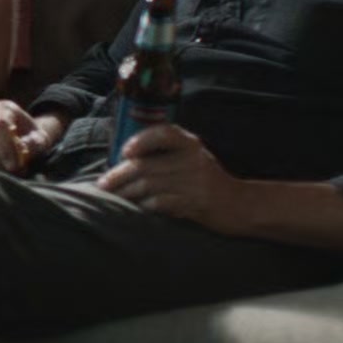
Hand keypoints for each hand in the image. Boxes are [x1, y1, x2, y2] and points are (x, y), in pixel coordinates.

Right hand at [0, 100, 62, 173]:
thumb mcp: (39, 139)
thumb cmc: (29, 137)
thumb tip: (23, 150)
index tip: (16, 167)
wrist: (17, 134)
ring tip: (6, 170)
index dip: (6, 149)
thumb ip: (34, 143)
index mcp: (3, 107)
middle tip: (14, 173)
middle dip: (1, 163)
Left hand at [97, 123, 243, 226]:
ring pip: (150, 186)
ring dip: (127, 193)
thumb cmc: (207, 181)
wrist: (240, 204)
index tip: (124, 152)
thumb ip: (166, 155)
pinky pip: (162, 203)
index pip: (163, 134)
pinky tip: (135, 209)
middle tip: (103, 184)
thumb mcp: (193, 158)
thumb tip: (124, 161)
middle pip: (147, 166)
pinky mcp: (196, 203)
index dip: (141, 141)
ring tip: (113, 198)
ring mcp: (195, 182)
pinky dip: (145, 206)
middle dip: (120, 176)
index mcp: (190, 144)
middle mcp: (193, 159)